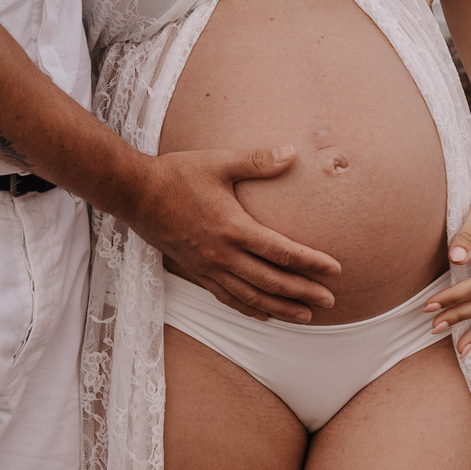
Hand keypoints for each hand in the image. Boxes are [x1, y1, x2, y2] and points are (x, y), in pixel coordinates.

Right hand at [126, 147, 342, 322]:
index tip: (335, 270)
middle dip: (303, 293)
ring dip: (280, 308)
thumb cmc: (177, 174)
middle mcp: (223, 255)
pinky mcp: (195, 272)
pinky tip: (264, 315)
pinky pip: (226, 298)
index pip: (282, 252)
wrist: (135, 194)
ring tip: (305, 317)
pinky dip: (248, 309)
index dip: (311, 262)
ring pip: (250, 297)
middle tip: (330, 302)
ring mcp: (208, 267)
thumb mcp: (218, 162)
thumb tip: (292, 153)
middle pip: (271, 282)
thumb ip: (257, 161)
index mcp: (233, 228)